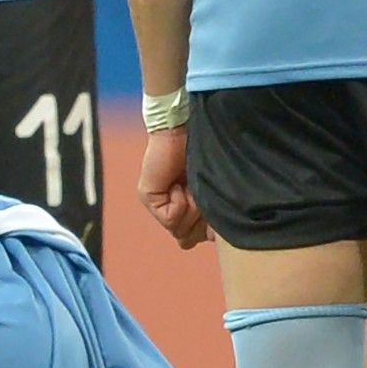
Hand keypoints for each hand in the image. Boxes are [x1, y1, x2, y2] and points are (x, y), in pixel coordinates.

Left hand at [137, 126, 208, 249]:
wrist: (188, 128)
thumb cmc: (210, 154)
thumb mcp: (216, 192)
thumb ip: (214, 219)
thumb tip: (213, 239)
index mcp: (192, 209)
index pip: (201, 238)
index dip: (211, 229)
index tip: (214, 206)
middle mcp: (175, 210)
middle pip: (190, 239)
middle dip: (202, 221)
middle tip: (201, 193)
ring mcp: (160, 205)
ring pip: (181, 232)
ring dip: (193, 209)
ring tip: (190, 184)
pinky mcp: (149, 198)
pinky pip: (170, 218)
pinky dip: (180, 202)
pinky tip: (178, 183)